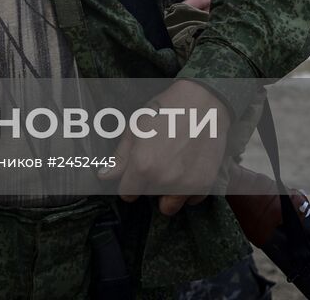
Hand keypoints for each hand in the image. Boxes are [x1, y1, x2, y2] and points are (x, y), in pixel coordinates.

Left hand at [99, 80, 230, 215]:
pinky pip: (192, 200)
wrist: (204, 104)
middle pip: (149, 198)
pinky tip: (188, 171)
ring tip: (171, 171)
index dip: (128, 183)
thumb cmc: (166, 110)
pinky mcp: (205, 185)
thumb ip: (120, 157)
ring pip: (170, 206)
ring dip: (168, 194)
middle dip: (148, 186)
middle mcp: (164, 180)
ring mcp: (186, 185)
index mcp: (142, 166)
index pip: (127, 193)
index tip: (134, 174)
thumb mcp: (135, 128)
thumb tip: (104, 176)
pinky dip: (189, 191)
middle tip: (156, 166)